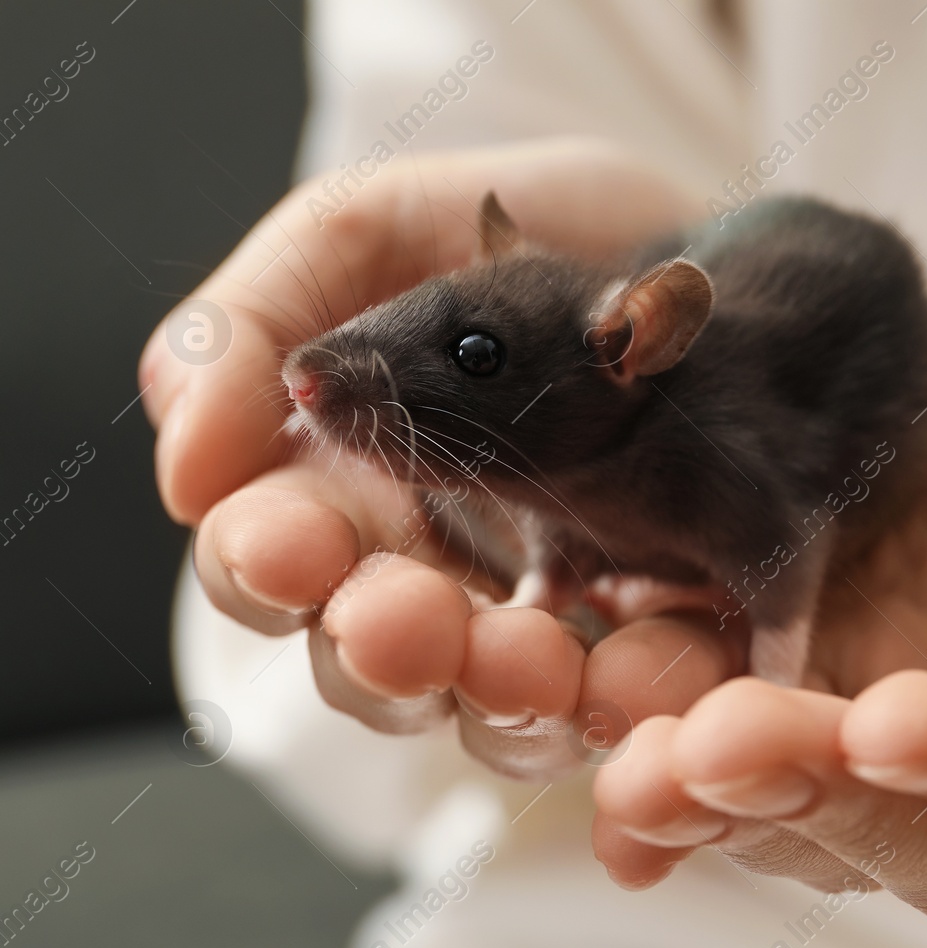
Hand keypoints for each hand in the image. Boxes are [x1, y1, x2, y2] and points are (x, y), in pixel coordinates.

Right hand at [144, 139, 750, 775]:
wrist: (700, 231)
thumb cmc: (523, 222)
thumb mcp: (375, 228)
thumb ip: (258, 318)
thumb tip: (187, 466)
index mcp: (339, 487)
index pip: (266, 560)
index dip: (265, 565)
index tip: (287, 548)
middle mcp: (427, 572)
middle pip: (370, 662)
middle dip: (382, 650)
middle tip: (408, 623)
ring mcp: (537, 617)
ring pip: (490, 707)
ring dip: (501, 692)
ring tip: (534, 653)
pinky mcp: (646, 632)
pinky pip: (626, 699)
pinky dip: (626, 696)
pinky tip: (637, 656)